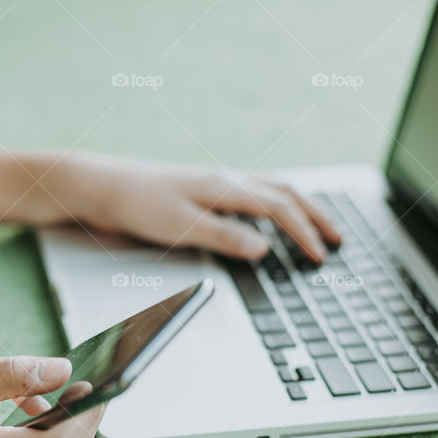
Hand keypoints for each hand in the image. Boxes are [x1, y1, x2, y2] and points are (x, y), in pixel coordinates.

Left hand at [61, 155, 340, 261]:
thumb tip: (265, 247)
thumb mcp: (180, 226)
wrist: (100, 186)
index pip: (279, 207)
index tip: (322, 256)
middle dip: (315, 216)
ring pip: (270, 189)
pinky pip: (251, 193)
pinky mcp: (203, 191)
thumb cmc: (136, 204)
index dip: (305, 232)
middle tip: (338, 239)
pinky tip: (272, 218)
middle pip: (284, 192)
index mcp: (225, 187)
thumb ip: (224, 236)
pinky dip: (274, 205)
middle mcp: (225, 180)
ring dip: (298, 208)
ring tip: (317, 226)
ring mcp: (215, 183)